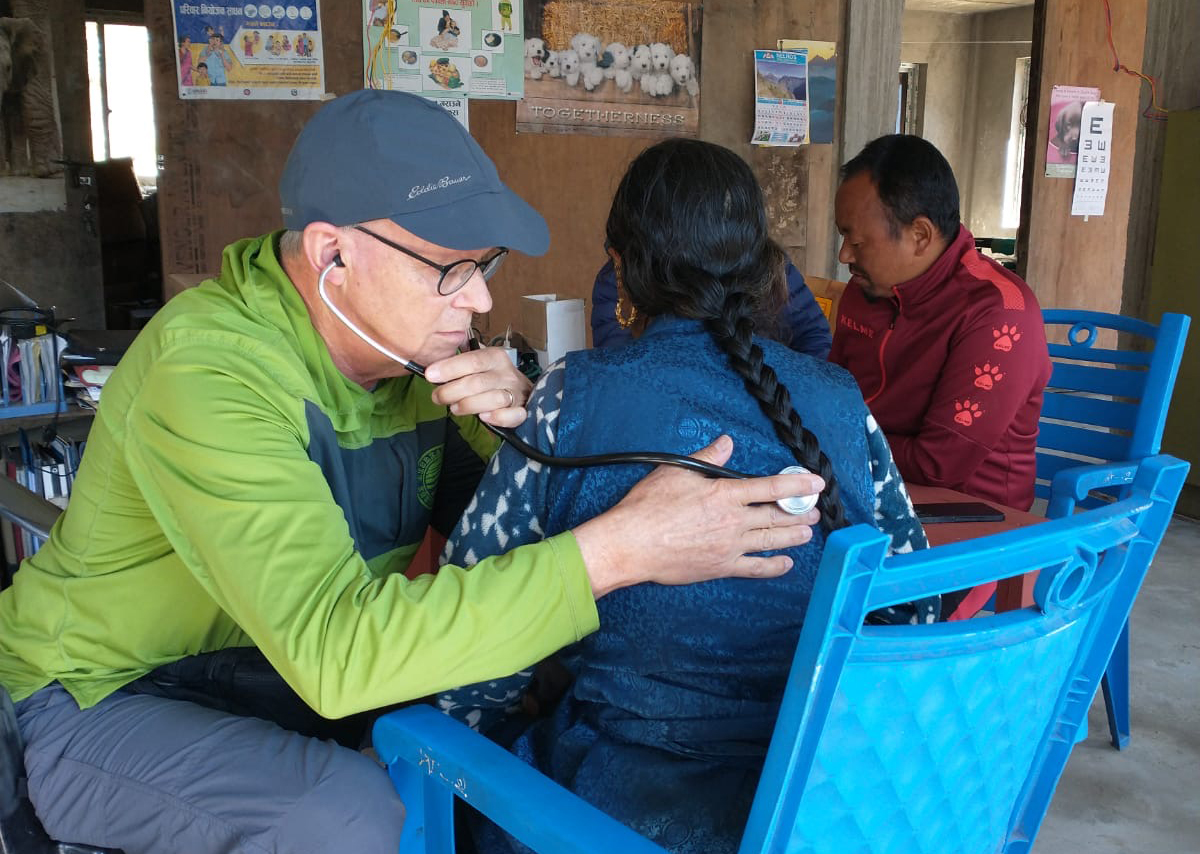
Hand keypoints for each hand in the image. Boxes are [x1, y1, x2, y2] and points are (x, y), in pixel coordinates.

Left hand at [424, 346, 531, 427]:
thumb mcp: (478, 364)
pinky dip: (499, 417)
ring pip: (493, 399)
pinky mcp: (522, 410)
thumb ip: (459, 364)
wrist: (521, 390)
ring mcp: (516, 392)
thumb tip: (432, 369)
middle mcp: (507, 373)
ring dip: (469, 405)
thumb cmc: (492, 377)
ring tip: (455, 408)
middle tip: (437, 397)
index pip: (473, 360)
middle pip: (478, 382)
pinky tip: (485, 417)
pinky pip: (513, 415)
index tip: (430, 375)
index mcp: (495, 357)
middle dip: (452, 391)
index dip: (450, 368)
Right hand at [573, 435, 824, 596]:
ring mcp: (729, 546)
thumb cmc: (648, 506)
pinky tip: (786, 564)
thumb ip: (707, 458)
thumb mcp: (676, 472)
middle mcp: (733, 521)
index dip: (796, 484)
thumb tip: (727, 443)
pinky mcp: (721, 566)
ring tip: (807, 533)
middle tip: (814, 510)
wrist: (631, 544)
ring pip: (770, 540)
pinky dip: (773, 566)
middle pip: (776, 515)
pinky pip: (754, 568)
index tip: (816, 483)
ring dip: (793, 536)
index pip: (770, 486)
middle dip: (799, 512)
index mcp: (724, 494)